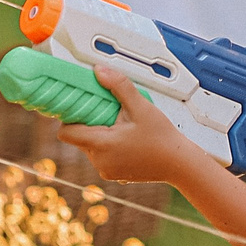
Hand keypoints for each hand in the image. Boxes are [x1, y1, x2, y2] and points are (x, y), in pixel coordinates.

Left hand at [59, 67, 213, 187]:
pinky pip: (101, 157)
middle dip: (89, 123)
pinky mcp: (114, 174)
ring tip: (121, 126)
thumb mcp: (141, 106)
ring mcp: (106, 170)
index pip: (66, 133)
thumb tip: (99, 71)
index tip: (82, 107)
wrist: (179, 162)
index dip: (70, 118)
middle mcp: (100, 161)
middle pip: (78, 138)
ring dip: (99, 134)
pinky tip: (126, 139)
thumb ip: (118, 86)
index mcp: (102, 145)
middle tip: (108, 112)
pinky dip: (108, 146)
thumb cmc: (162, 138)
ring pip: (90, 147)